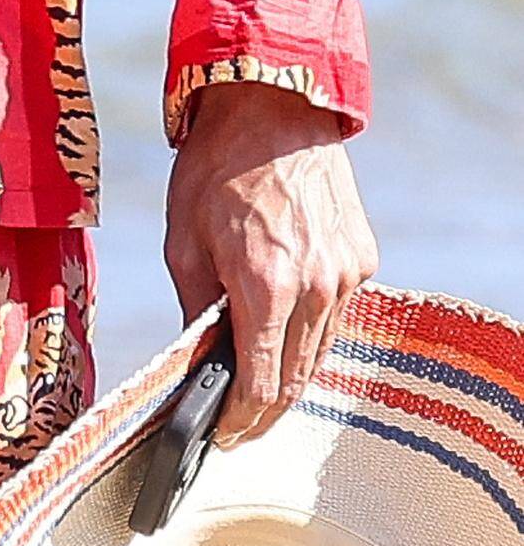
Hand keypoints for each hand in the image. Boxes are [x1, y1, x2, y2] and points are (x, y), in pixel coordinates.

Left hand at [162, 80, 377, 439]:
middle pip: (295, 380)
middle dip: (264, 414)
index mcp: (266, 286)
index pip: (259, 385)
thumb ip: (194, 311)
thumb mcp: (182, 243)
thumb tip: (196, 361)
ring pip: (319, 354)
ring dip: (289, 380)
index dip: (239, 421)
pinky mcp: (362, 260)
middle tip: (236, 431)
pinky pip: (335, 317)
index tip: (221, 437)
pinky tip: (283, 340)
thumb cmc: (217, 170)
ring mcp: (346, 275)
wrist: (276, 108)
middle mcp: (317, 287)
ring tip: (258, 398)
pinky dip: (309, 336)